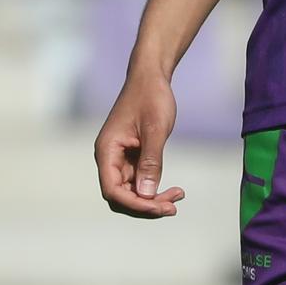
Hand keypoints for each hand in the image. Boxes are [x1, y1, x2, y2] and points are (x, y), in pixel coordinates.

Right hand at [94, 64, 185, 216]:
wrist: (151, 77)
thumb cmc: (151, 97)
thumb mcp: (155, 129)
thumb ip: (151, 162)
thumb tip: (147, 195)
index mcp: (106, 150)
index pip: (112, 190)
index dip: (135, 204)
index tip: (161, 207)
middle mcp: (109, 158)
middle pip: (120, 196)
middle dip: (145, 205)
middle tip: (173, 207)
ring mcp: (119, 159)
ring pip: (130, 192)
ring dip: (152, 200)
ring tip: (178, 197)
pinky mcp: (131, 158)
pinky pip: (139, 182)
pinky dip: (154, 189)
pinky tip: (173, 191)